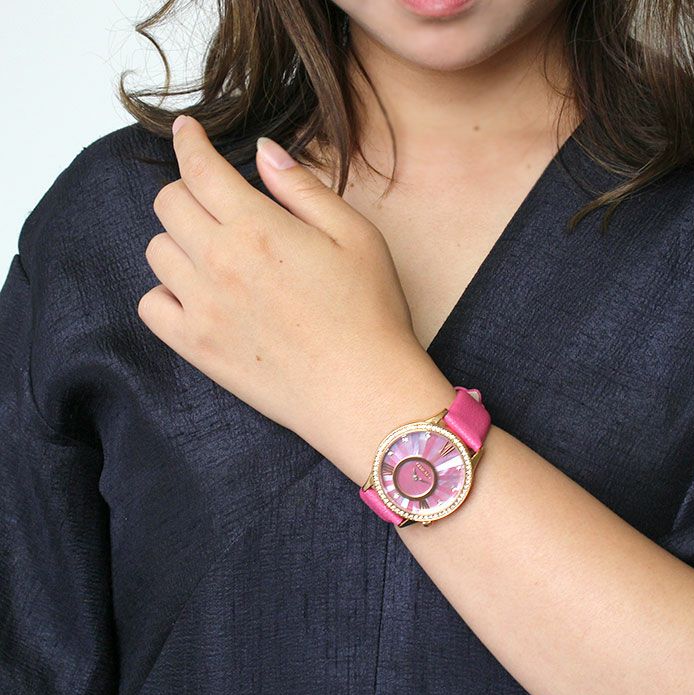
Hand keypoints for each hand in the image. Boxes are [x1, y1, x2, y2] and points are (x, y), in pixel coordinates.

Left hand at [138, 115, 441, 469]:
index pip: (200, 169)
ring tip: (215, 253)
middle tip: (218, 203)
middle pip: (168, 204)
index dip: (189, 142)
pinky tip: (198, 294)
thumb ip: (302, 188)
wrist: (362, 391)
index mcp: (257, 227)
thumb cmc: (369, 313)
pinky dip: (166, 291)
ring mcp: (201, 308)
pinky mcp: (197, 348)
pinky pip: (152, 306)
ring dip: (180, 240)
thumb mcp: (354, 235)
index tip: (187, 132)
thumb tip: (263, 150)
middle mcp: (218, 262)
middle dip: (189, 191)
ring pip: (157, 251)